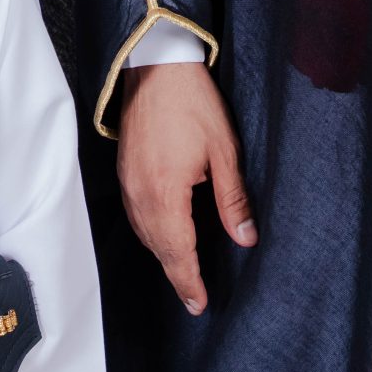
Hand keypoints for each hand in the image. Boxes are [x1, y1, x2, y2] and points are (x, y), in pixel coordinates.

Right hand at [116, 61, 256, 313]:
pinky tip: (163, 235)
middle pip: (159, 249)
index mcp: (166, 194)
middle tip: (194, 299)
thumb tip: (246, 237)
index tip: (200, 304)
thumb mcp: (224, 150)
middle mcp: (141, 195)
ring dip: (164, 256)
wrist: (156, 67)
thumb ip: (233, 198)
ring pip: (145, 234)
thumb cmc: (193, 103)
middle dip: (178, 275)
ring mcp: (128, 184)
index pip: (179, 252)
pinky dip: (150, 234)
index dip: (190, 281)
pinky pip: (136, 215)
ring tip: (183, 273)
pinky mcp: (124, 171)